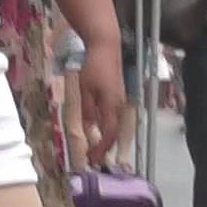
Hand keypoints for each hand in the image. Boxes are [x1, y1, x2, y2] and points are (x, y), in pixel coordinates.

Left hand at [71, 49, 131, 172]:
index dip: (101, 148)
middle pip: (116, 133)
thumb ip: (87, 111)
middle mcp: (120, 105)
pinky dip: (110, 129)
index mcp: (111, 105)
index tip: (92, 160)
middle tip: (95, 159)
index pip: (109, 133)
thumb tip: (88, 130)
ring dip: (109, 140)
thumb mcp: (85, 90)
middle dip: (106, 148)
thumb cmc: (93, 66)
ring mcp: (121, 100)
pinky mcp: (120, 96)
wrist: (106, 46)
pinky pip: (116, 118)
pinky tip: (102, 132)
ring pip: (117, 126)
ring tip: (98, 150)